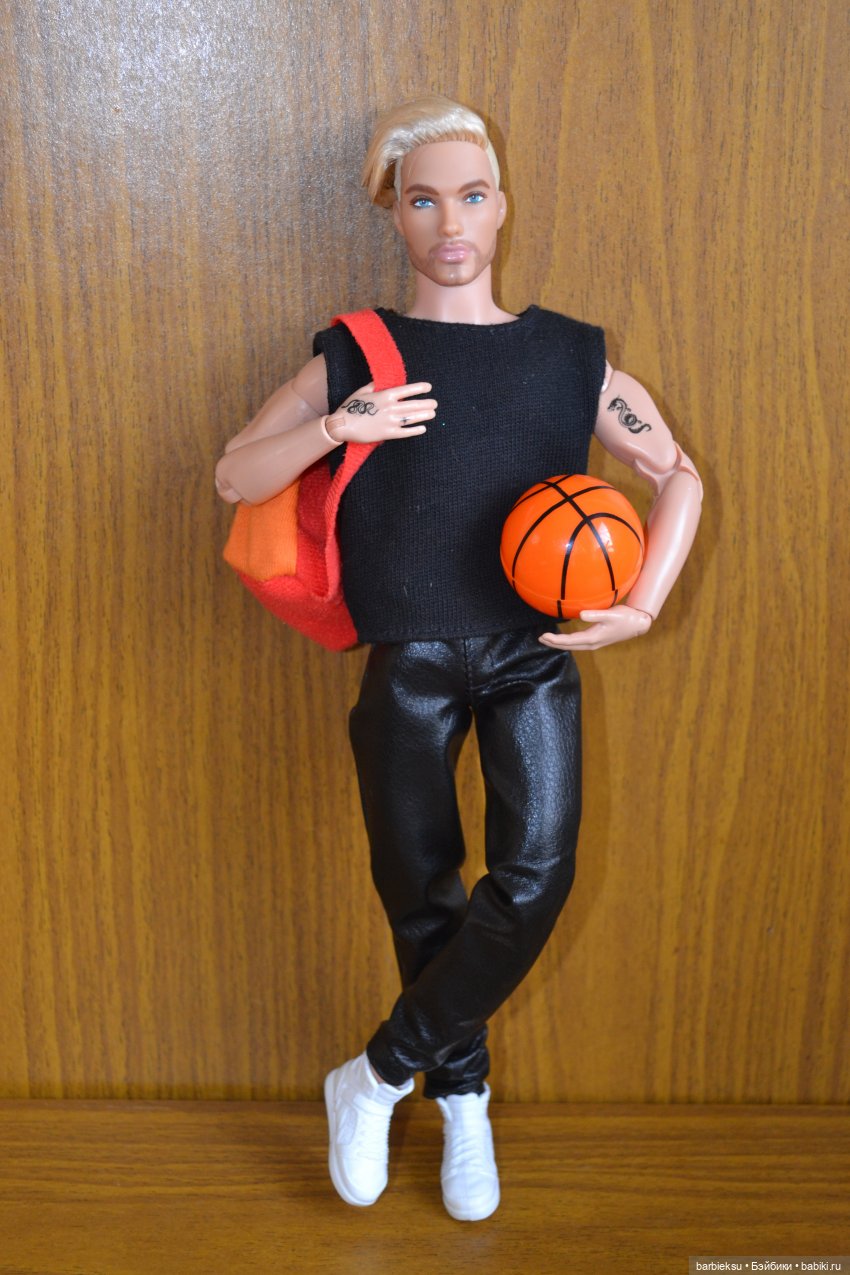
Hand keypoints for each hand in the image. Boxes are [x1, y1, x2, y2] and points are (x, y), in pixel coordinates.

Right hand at [325, 381, 436, 444]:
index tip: (429, 387)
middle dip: (425, 404)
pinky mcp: (387, 434)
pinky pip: (405, 432)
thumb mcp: (362, 392)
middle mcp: (390, 408)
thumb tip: (381, 382)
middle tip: (435, 403)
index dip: (419, 388)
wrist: (342, 425)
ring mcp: (389, 421)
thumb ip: (374, 386)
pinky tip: (423, 428)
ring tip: (433, 414)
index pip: (406, 390)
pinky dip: (415, 430)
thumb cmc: (351, 407)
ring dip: (424, 415)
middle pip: (412, 405)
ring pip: (411, 418)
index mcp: (384, 396)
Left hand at [538, 604, 652, 651]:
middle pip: (568, 646)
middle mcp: (592, 643)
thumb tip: (580, 615)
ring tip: (547, 639)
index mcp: (593, 638)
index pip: (569, 641)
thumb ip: (595, 615)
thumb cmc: (625, 617)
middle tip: (540, 639)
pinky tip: (564, 638)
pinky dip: (568, 641)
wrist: (638, 624)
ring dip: (560, 643)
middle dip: (553, 643)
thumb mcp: (610, 614)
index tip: (544, 636)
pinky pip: (578, 643)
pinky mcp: (597, 639)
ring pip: (573, 645)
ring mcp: (595, 642)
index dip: (555, 640)